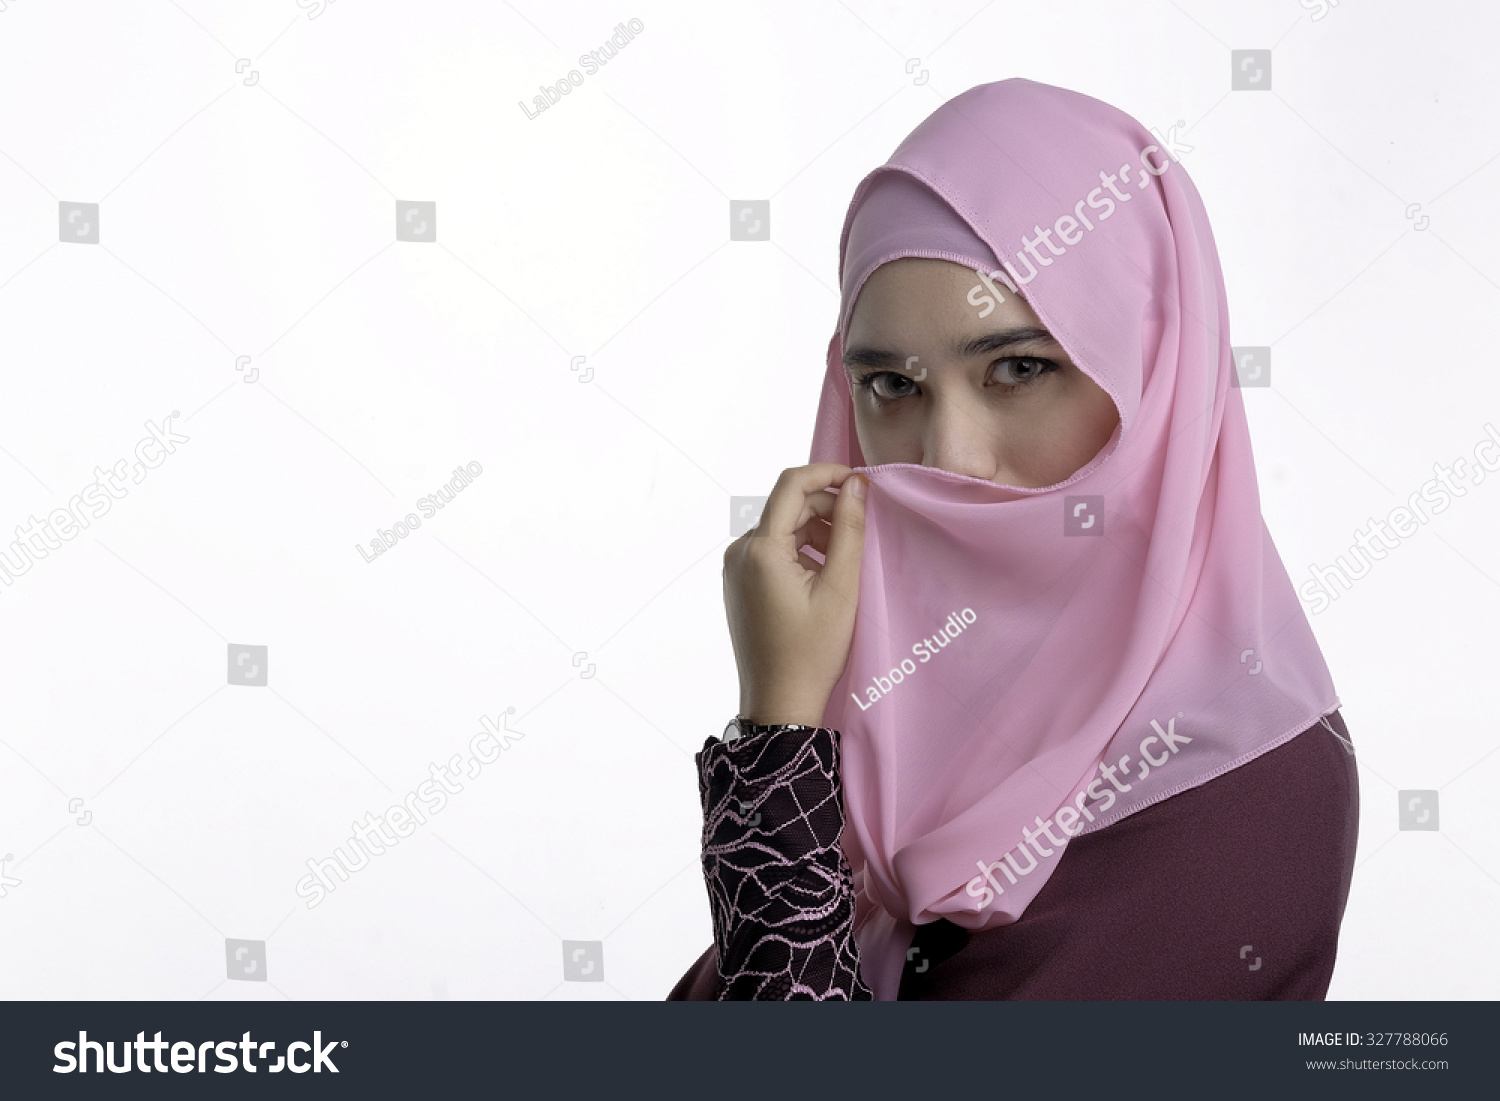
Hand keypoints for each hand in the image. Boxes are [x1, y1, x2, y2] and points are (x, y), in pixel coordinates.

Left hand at [723, 464, 867, 726]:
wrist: (779, 702)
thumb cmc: (812, 651)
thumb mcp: (840, 588)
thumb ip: (849, 530)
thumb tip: (856, 485)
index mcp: (759, 549)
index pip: (791, 484)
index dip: (828, 473)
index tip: (861, 482)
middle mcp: (739, 551)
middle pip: (788, 507)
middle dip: (827, 509)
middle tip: (863, 532)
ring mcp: (735, 568)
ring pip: (782, 529)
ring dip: (816, 533)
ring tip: (845, 563)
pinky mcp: (739, 583)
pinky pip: (773, 551)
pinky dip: (801, 552)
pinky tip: (824, 578)